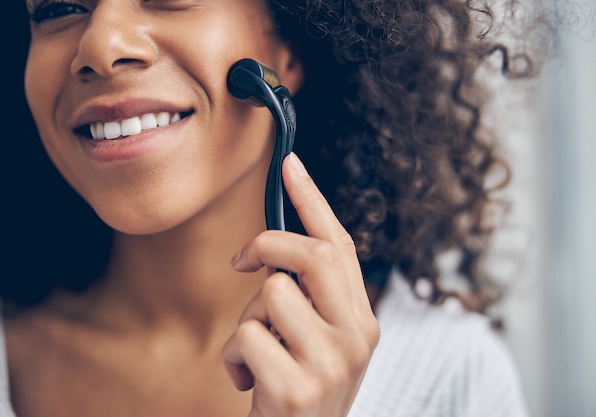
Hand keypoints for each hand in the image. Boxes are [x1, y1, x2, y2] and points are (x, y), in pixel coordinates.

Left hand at [223, 152, 379, 416]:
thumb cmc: (300, 389)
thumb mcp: (317, 342)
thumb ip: (310, 298)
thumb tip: (275, 248)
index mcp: (363, 320)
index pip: (341, 246)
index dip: (313, 200)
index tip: (289, 163)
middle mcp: (357, 337)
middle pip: (314, 255)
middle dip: (268, 243)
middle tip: (245, 261)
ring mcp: (331, 364)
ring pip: (271, 293)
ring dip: (247, 320)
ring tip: (255, 351)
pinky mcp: (297, 390)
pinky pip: (246, 338)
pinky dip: (232, 357)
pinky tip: (245, 381)